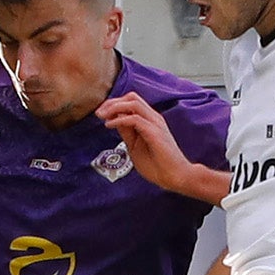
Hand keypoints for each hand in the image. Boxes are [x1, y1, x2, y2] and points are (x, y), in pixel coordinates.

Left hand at [97, 92, 220, 201]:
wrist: (176, 177)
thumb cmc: (159, 166)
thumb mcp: (135, 147)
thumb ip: (127, 133)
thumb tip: (114, 121)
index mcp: (150, 120)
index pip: (131, 102)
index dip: (114, 104)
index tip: (101, 114)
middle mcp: (153, 118)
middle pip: (132, 97)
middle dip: (112, 102)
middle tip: (99, 113)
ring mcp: (155, 123)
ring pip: (133, 103)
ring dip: (114, 107)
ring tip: (102, 116)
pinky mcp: (155, 132)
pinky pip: (134, 119)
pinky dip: (119, 119)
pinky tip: (109, 125)